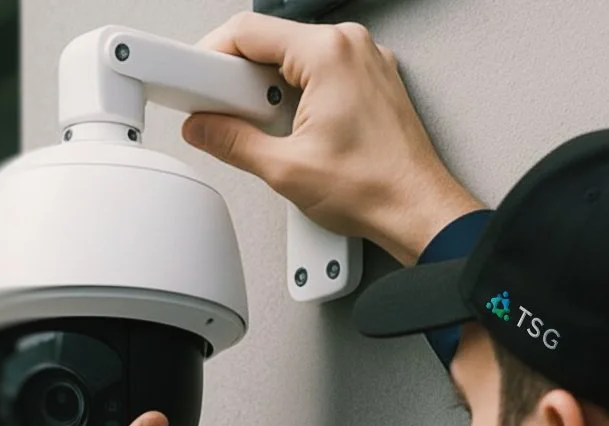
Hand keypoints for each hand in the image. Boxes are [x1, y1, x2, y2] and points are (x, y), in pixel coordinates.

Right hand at [183, 12, 483, 265]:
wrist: (416, 211)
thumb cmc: (375, 189)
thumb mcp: (284, 169)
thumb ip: (232, 142)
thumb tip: (204, 129)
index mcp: (328, 53)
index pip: (247, 32)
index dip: (209, 58)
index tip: (192, 82)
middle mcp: (350, 47)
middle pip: (269, 44)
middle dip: (239, 83)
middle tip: (226, 118)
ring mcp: (363, 63)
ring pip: (293, 62)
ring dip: (268, 95)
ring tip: (270, 133)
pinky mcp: (368, 83)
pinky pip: (318, 76)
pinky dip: (296, 99)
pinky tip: (293, 132)